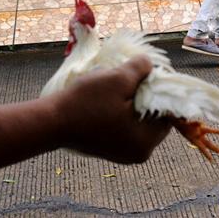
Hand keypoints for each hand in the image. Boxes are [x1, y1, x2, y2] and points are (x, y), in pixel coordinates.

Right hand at [53, 56, 170, 163]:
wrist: (50, 122)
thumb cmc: (86, 103)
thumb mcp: (117, 79)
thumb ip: (141, 68)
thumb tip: (150, 65)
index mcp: (146, 142)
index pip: (168, 112)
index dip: (160, 89)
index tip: (147, 74)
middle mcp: (139, 152)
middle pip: (153, 116)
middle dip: (144, 94)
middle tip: (130, 77)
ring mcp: (123, 153)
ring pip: (137, 119)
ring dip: (130, 100)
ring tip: (115, 85)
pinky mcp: (109, 148)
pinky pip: (124, 125)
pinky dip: (119, 110)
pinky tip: (106, 96)